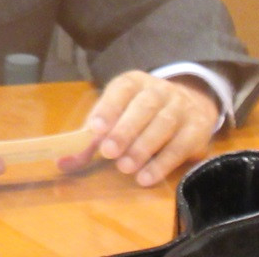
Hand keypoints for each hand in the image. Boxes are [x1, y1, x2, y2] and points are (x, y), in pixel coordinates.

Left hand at [59, 71, 218, 185]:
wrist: (191, 104)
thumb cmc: (140, 113)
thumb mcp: (114, 117)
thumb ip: (90, 141)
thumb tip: (61, 164)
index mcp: (133, 82)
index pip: (120, 90)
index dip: (108, 109)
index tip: (94, 130)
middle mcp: (159, 91)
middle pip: (143, 107)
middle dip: (124, 130)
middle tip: (109, 153)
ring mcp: (181, 108)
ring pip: (163, 125)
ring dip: (143, 148)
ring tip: (125, 168)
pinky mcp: (197, 130)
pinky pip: (181, 146)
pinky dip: (163, 163)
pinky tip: (146, 177)